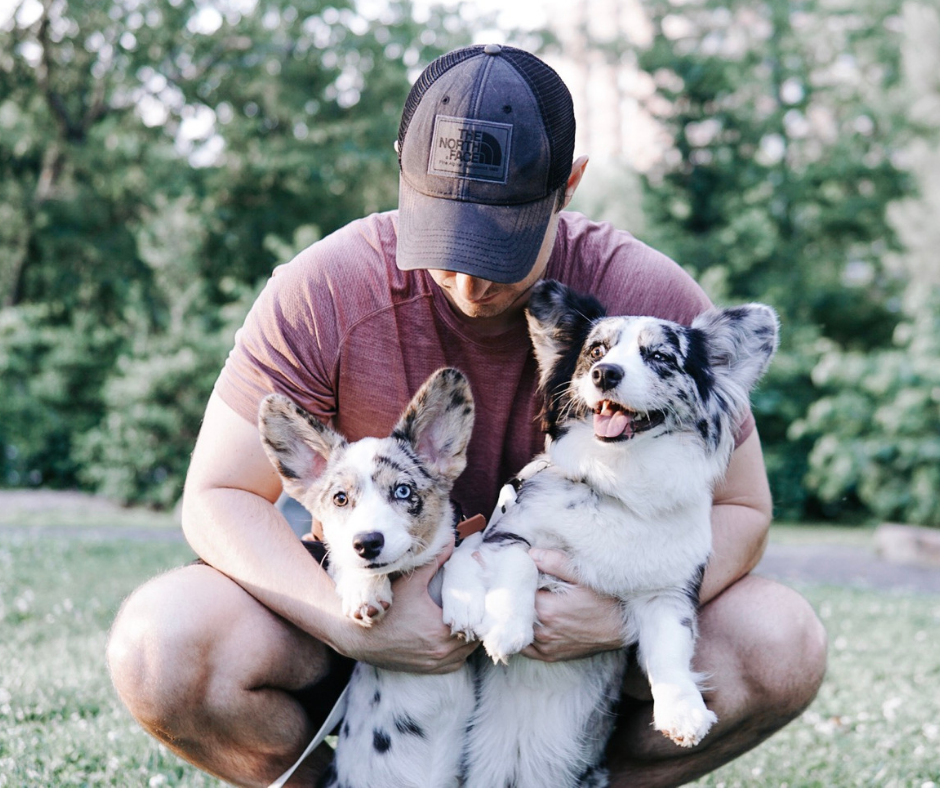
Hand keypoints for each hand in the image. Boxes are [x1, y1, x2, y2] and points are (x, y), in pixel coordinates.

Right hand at [330, 537, 477, 673]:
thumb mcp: (410, 583)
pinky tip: (454, 639)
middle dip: (476, 624)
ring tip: (467, 622)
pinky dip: (458, 653)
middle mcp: (441, 650)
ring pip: (466, 653)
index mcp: (440, 629)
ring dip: (469, 640)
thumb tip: (450, 541)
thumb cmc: (386, 609)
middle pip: (474, 639)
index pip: (475, 623)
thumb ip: (433, 562)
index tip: (481, 600)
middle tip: (476, 608)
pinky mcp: (428, 669)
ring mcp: (434, 662)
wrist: (361, 637)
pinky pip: (454, 664)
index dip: (480, 612)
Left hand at [520, 548, 625, 662]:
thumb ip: (556, 563)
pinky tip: (533, 623)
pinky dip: (526, 635)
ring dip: (523, 616)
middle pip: (519, 610)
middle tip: (533, 588)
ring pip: (521, 628)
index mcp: (547, 609)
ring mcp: (546, 646)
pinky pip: (527, 648)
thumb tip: (532, 554)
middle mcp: (543, 631)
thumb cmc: (605, 601)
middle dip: (522, 599)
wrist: (622, 628)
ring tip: (535, 604)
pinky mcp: (550, 656)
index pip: (520, 592)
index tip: (531, 576)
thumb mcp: (584, 577)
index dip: (523, 582)